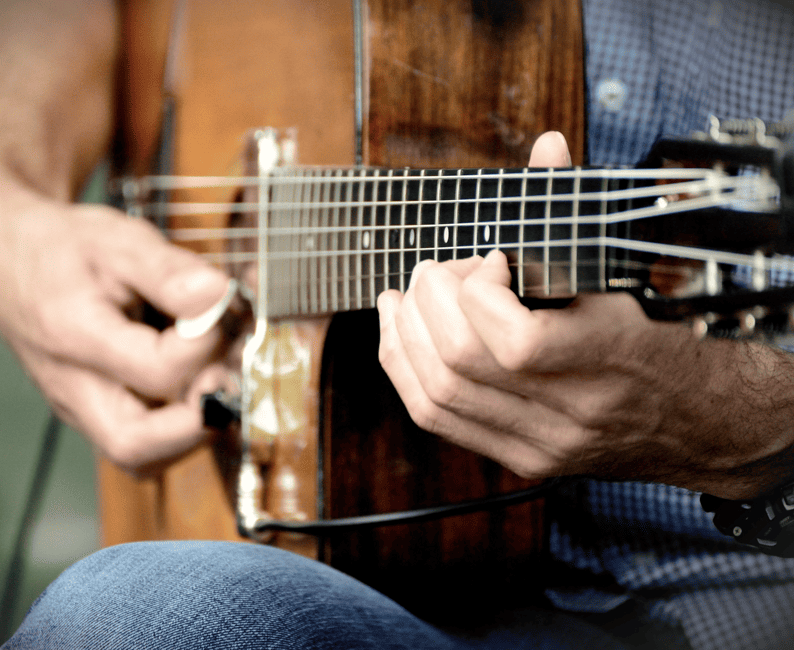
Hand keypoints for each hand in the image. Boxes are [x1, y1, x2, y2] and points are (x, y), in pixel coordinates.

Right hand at [0, 186, 232, 470]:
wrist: (5, 257)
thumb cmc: (62, 247)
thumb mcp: (118, 240)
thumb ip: (170, 272)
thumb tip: (218, 295)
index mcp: (73, 338)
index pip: (156, 370)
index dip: (204, 344)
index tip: (219, 306)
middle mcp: (72, 388)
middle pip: (136, 448)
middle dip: (198, 421)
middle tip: (224, 373)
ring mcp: (80, 407)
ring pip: (142, 457)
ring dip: (193, 429)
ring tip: (215, 374)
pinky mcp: (93, 411)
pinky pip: (142, 440)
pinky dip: (180, 421)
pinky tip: (198, 377)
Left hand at [377, 132, 793, 497]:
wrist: (704, 420)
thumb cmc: (666, 334)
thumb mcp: (630, 270)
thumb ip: (576, 210)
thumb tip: (546, 146)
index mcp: (612, 355)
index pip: (514, 340)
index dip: (480, 287)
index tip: (494, 258)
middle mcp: (574, 409)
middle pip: (460, 361)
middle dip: (430, 300)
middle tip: (438, 271)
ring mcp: (543, 442)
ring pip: (437, 394)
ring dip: (404, 334)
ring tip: (406, 296)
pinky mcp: (521, 459)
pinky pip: (436, 418)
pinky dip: (404, 369)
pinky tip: (401, 333)